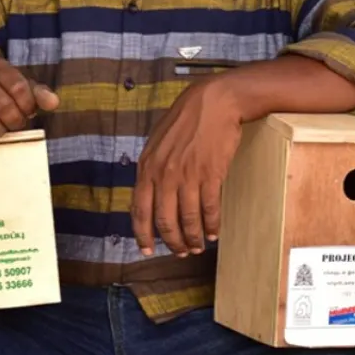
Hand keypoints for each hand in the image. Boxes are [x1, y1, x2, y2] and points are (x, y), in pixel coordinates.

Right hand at [0, 57, 59, 141]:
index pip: (18, 87)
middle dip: (14, 120)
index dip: (27, 105)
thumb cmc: (3, 93)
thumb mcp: (24, 89)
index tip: (28, 112)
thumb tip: (53, 102)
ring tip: (1, 128)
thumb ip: (40, 94)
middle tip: (15, 123)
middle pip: (2, 105)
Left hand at [132, 78, 243, 257]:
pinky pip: (210, 208)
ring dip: (194, 238)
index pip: (139, 211)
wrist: (214, 102)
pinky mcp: (211, 175)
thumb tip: (150, 194)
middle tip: (180, 251)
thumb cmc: (185, 120)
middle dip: (173, 242)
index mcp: (147, 168)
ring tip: (198, 246)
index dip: (143, 235)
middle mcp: (164, 175)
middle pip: (165, 221)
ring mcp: (188, 176)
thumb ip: (151, 169)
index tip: (148, 250)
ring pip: (188, 219)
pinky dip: (212, 225)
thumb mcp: (157, 143)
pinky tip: (214, 232)